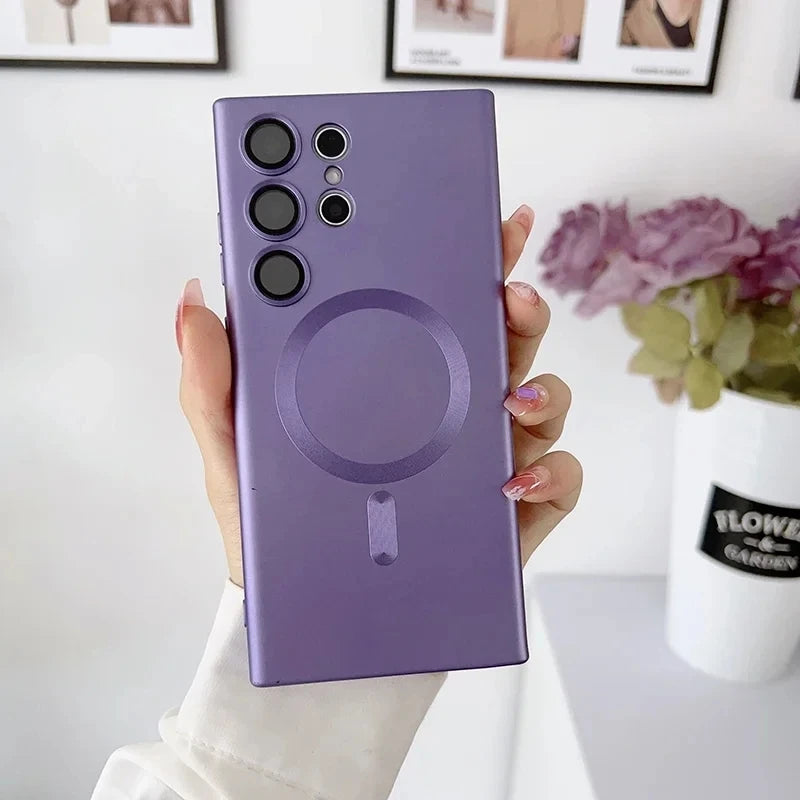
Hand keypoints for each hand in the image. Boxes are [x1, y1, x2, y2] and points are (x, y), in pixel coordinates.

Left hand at [177, 204, 580, 584]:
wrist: (309, 613)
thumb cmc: (276, 528)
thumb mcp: (234, 447)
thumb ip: (213, 377)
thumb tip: (197, 301)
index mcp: (394, 381)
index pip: (435, 303)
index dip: (462, 256)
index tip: (476, 217)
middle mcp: (449, 409)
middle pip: (500, 338)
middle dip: (518, 304)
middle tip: (508, 291)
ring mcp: (485, 455)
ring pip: (540, 397)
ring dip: (542, 385)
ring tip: (514, 396)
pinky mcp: (513, 508)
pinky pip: (556, 477)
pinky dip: (550, 472)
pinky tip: (513, 480)